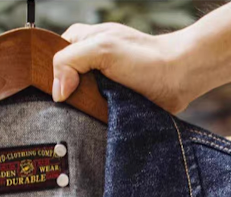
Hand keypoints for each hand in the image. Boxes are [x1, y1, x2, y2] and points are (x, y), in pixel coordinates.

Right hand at [52, 23, 190, 113]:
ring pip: (77, 99)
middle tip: (72, 108)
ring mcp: (100, 80)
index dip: (52, 75)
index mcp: (82, 40)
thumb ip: (71, 61)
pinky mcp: (111, 99)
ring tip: (87, 117)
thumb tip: (57, 91)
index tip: (61, 92)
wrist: (178, 78)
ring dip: (81, 110)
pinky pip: (94, 111)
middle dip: (66, 95)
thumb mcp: (102, 49)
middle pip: (63, 81)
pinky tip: (97, 123)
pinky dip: (94, 118)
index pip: (53, 57)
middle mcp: (89, 59)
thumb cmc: (145, 58)